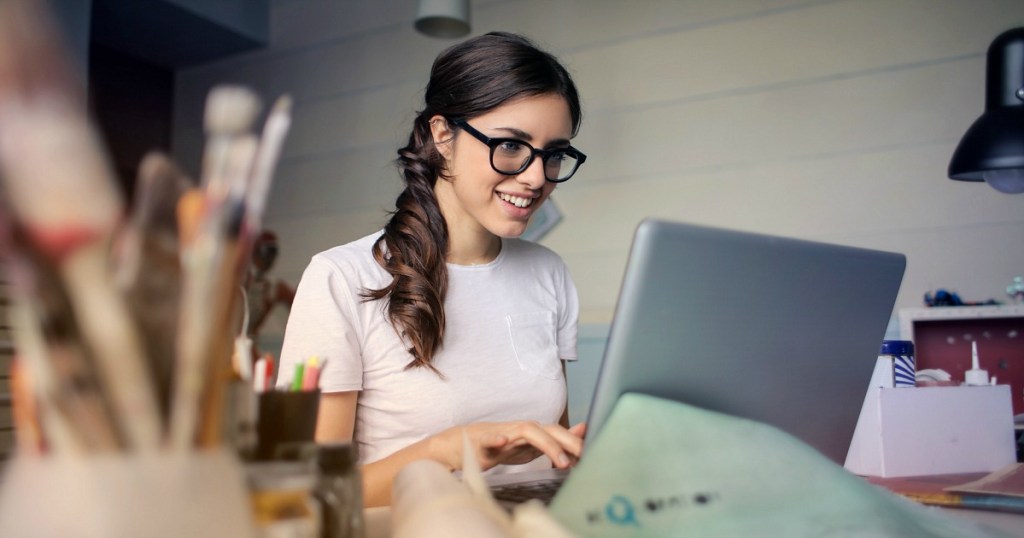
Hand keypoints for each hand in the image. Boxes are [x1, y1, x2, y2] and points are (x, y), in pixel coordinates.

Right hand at [434, 421, 586, 471]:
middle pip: (548, 430)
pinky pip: (490, 439)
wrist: (469, 444)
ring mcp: (505, 433)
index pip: (560, 434)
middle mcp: (523, 429)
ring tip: (560, 461)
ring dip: (546, 444)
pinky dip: (496, 439)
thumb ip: (557, 440)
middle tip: (584, 456)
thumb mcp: (534, 445)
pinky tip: (502, 443)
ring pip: (527, 432)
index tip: (593, 454)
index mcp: (535, 432)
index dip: (576, 442)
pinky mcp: (484, 441)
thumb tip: (584, 431)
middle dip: (568, 442)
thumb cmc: (504, 445)